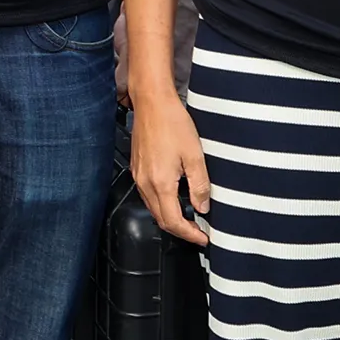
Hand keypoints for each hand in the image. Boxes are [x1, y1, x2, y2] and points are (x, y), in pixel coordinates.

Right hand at [129, 88, 209, 246]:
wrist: (152, 101)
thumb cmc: (171, 122)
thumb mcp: (194, 154)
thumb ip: (199, 184)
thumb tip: (202, 207)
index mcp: (160, 183)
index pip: (173, 222)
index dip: (189, 234)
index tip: (203, 238)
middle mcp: (145, 183)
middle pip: (161, 219)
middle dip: (180, 230)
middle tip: (198, 232)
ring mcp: (138, 176)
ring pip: (153, 209)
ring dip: (170, 217)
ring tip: (189, 217)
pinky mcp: (137, 168)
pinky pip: (148, 195)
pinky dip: (162, 204)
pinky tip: (174, 197)